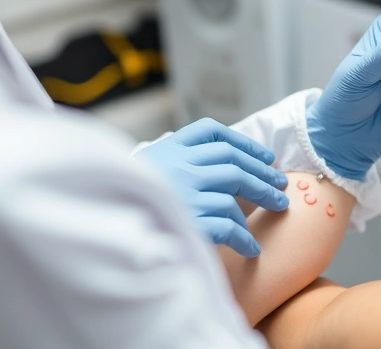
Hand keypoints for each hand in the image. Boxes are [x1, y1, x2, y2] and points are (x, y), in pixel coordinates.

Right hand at [139, 118, 289, 257]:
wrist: (99, 214)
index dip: (243, 143)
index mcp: (169, 149)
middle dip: (262, 173)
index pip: (212, 133)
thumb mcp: (146, 168)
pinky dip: (244, 238)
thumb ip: (175, 162)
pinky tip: (252, 247)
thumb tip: (213, 164)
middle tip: (281, 185)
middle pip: (233, 162)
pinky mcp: (190, 221)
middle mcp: (180, 166)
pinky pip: (229, 227)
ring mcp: (186, 192)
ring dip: (262, 200)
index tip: (264, 155)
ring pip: (234, 193)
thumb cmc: (124, 197)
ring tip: (279, 208)